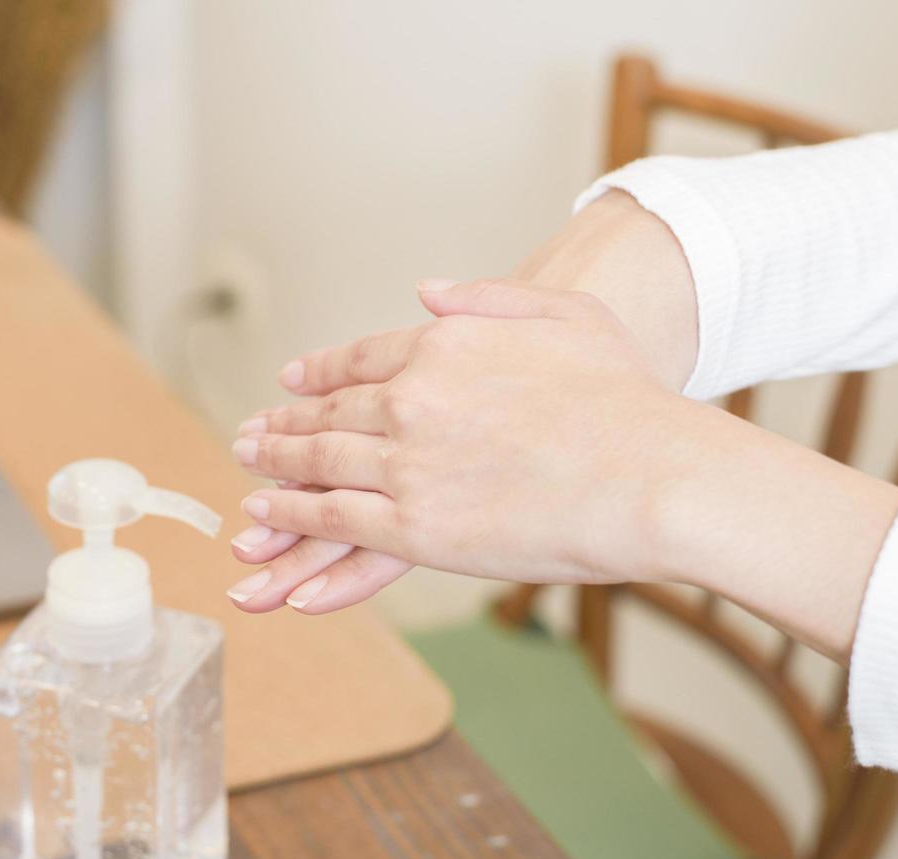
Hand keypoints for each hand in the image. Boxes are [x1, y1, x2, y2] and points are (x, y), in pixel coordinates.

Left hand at [228, 283, 707, 605]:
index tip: (291, 381)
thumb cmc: (625, 398)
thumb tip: (427, 291)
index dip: (321, 372)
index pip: (362, 358)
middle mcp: (412, 399)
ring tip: (248, 465)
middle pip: (330, 412)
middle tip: (250, 431)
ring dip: (276, 464)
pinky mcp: (413, 527)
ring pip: (321, 463)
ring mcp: (408, 464)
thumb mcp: (564, 315)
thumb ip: (488, 298)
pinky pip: (334, 517)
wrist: (650, 476)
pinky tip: (266, 511)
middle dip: (285, 422)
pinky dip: (293, 513)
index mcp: (444, 346)